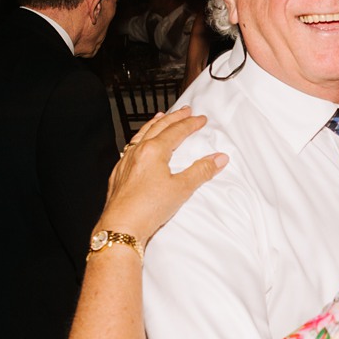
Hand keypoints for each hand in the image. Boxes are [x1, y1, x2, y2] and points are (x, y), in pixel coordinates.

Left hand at [95, 108, 225, 243]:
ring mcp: (126, 162)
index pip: (176, 131)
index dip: (190, 124)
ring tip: (161, 117)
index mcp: (153, 151)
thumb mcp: (181, 189)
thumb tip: (219, 158)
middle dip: (174, 118)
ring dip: (155, 124)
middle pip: (159, 127)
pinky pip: (130, 148)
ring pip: (141, 135)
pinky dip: (139, 139)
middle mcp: (138, 152)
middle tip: (185, 111)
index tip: (201, 119)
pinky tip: (139, 144)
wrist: (121, 228)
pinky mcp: (118, 174)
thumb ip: (201, 171)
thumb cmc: (147, 209)